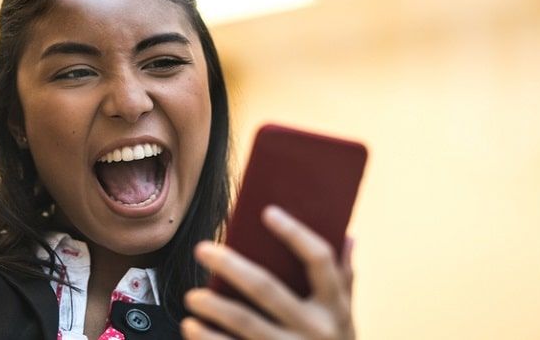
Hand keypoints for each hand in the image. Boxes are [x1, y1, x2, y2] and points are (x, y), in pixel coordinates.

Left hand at [182, 207, 355, 339]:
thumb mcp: (347, 316)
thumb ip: (345, 278)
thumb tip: (348, 235)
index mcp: (336, 306)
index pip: (319, 259)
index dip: (294, 233)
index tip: (267, 212)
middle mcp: (317, 330)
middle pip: (267, 289)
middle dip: (231, 267)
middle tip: (201, 249)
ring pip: (247, 325)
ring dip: (214, 308)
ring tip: (191, 297)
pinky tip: (191, 328)